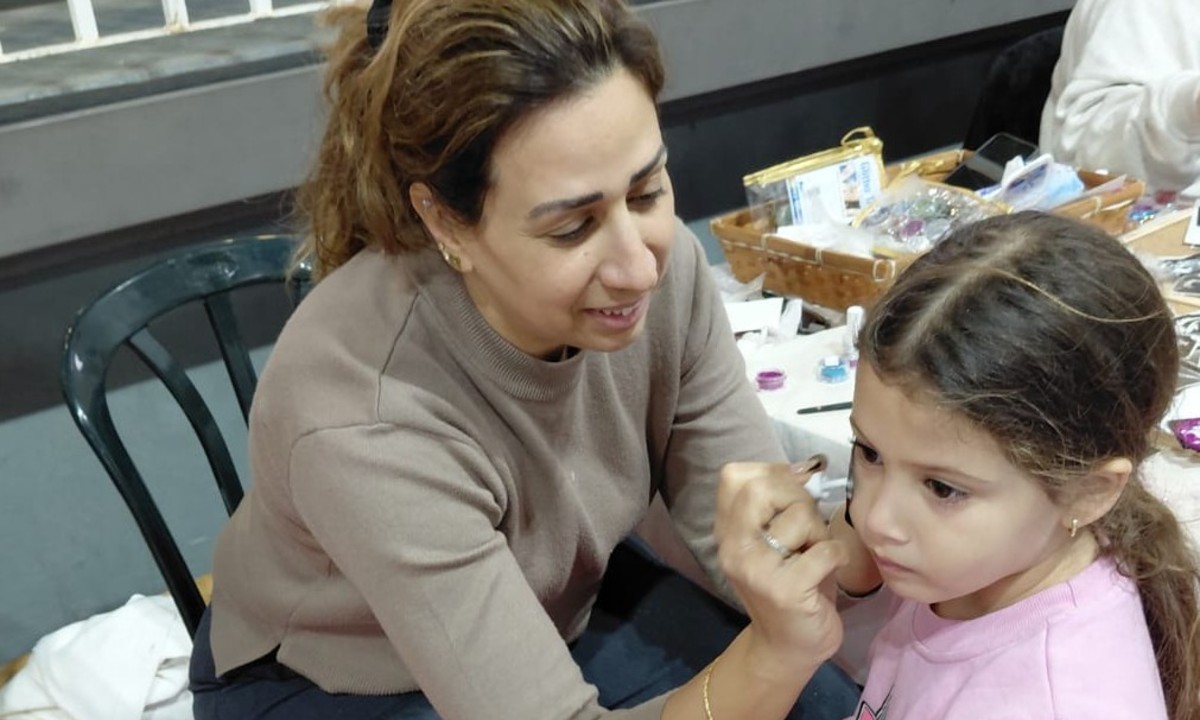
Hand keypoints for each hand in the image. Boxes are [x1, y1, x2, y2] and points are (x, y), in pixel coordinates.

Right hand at [714, 460, 847, 677]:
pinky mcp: (785, 591)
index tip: (792, 492)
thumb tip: (807, 468)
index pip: (734, 476)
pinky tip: (831, 567)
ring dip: (820, 531)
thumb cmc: (790, 585)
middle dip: (798, 498)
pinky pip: (825, 550)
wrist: (787, 648)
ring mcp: (756, 570)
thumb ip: (779, 506)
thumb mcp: (774, 541)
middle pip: (762, 488)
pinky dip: (837, 554)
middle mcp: (733, 548)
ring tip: (815, 554)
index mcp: (727, 531)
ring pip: (800, 517)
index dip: (771, 472)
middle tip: (808, 526)